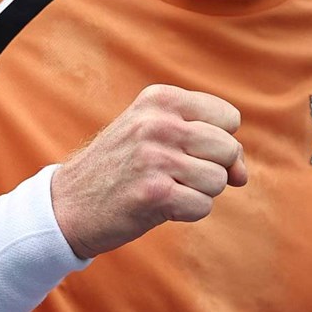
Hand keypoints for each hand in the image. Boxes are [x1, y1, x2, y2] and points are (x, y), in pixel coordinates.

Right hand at [50, 84, 248, 257]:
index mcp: (159, 98)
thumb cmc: (123, 168)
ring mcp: (155, 158)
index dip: (217, 142)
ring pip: (219, 180)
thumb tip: (242, 175)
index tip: (186, 151)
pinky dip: (188, 212)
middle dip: (212, 169)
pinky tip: (159, 206)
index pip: (229, 118)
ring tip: (164, 187)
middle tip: (175, 174)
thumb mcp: (157, 135)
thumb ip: (209, 143)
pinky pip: (204, 206)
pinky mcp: (154, 194)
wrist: (68, 204)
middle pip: (229, 149)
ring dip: (198, 192)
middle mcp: (157, 123)